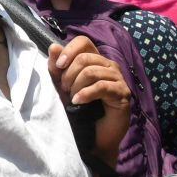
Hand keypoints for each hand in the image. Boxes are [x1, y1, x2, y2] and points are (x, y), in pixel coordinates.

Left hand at [50, 35, 131, 164]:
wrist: (93, 135)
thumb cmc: (79, 108)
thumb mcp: (63, 86)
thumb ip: (57, 68)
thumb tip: (53, 46)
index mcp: (95, 60)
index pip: (83, 41)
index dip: (69, 50)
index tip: (58, 66)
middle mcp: (109, 65)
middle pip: (85, 58)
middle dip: (69, 74)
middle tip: (64, 90)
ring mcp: (118, 79)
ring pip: (92, 72)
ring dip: (76, 86)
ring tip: (73, 98)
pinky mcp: (122, 93)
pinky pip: (101, 87)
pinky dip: (85, 94)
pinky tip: (78, 102)